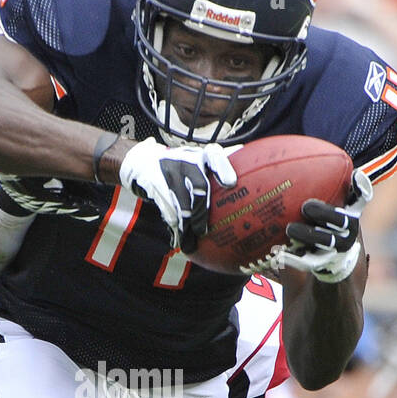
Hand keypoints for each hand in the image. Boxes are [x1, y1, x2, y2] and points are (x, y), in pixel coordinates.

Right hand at [119, 138, 236, 252]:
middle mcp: (186, 160)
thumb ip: (220, 167)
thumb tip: (254, 165)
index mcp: (201, 155)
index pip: (215, 156)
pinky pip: (167, 209)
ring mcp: (169, 171)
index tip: (230, 183)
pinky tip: (178, 239)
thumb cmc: (180, 167)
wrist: (142, 162)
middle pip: (199, 186)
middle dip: (202, 211)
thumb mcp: (197, 162)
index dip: (223, 168)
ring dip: (186, 225)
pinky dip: (174, 225)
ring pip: (181, 203)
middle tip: (204, 230)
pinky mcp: (154, 183)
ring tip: (190, 242)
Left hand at [242, 169, 371, 282]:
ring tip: (290, 229)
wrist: (329, 260)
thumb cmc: (322, 221)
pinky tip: (277, 252)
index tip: (355, 176)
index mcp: (351, 211)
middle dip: (324, 213)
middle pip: (341, 220)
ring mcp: (337, 248)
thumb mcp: (327, 202)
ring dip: (307, 235)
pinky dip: (292, 257)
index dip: (362, 187)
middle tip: (306, 206)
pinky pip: (308, 262)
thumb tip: (288, 160)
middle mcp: (349, 229)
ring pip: (325, 241)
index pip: (361, 197)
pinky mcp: (322, 264)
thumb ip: (318, 185)